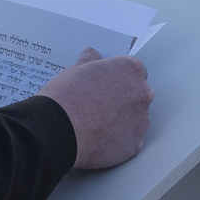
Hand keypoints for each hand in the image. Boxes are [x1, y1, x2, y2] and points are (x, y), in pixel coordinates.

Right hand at [39, 48, 151, 169]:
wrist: (57, 129)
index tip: (108, 85)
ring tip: (96, 126)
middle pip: (138, 96)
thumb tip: (91, 54)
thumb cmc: (66, 97)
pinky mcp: (134, 145)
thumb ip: (89, 62)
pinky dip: (117, 142)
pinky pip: (129, 141)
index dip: (120, 79)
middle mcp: (142, 94)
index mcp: (130, 71)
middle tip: (99, 107)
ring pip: (135, 120)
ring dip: (121, 122)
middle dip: (123, 100)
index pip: (135, 71)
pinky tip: (98, 141)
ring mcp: (141, 121)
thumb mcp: (74, 71)